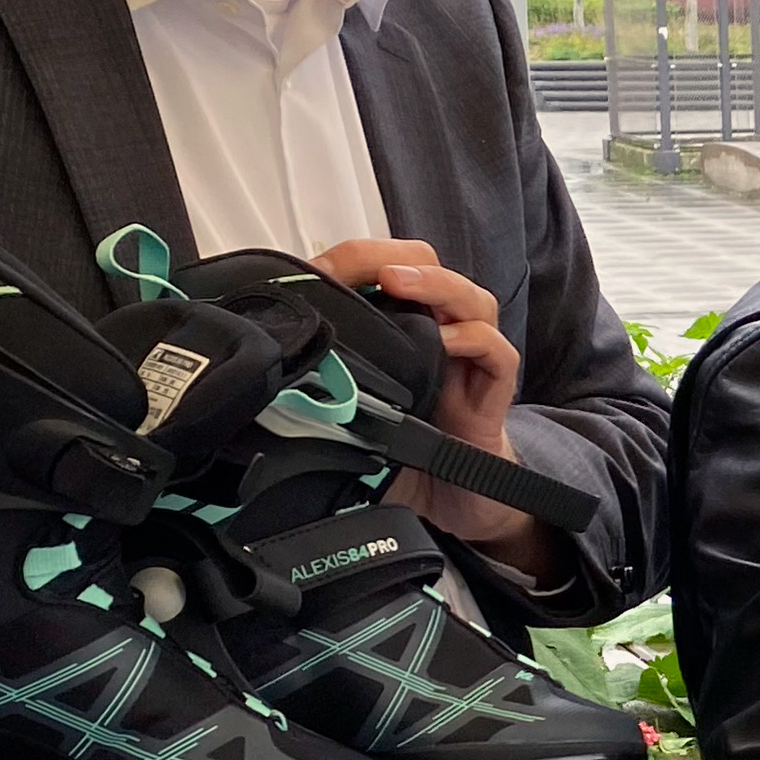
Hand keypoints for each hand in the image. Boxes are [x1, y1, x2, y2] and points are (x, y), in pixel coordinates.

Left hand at [309, 237, 558, 577]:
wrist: (448, 501)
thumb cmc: (400, 452)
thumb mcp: (349, 413)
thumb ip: (320, 387)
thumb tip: (262, 374)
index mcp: (403, 329)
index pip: (385, 271)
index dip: (357, 260)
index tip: (318, 267)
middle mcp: (439, 333)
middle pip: (431, 271)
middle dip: (397, 258)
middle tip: (366, 268)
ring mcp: (470, 359)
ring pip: (471, 299)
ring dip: (437, 284)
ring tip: (400, 284)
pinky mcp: (495, 390)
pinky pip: (497, 352)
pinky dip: (475, 340)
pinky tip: (446, 342)